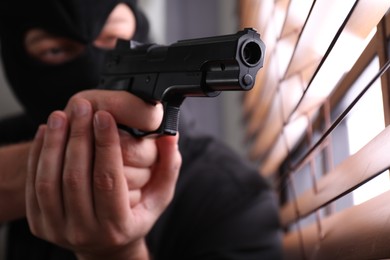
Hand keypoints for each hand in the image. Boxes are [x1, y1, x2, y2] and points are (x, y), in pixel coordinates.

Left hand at [25, 97, 180, 259]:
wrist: (105, 247)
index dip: (106, 145)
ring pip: (50, 180)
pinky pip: (34, 185)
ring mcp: (58, 229)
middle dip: (79, 137)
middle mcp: (85, 231)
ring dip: (54, 144)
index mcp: (117, 225)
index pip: (108, 180)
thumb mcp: (158, 196)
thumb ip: (168, 167)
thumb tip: (170, 137)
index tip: (104, 116)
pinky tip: (47, 132)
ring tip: (61, 116)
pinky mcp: (39, 224)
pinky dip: (38, 155)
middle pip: (76, 177)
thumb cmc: (133, 217)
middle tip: (82, 107)